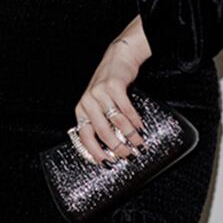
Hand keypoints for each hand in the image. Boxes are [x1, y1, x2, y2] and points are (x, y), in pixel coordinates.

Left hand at [73, 16, 153, 165]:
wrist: (118, 58)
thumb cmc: (109, 85)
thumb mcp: (99, 103)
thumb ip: (101, 122)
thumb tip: (112, 148)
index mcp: (82, 109)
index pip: (84, 136)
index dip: (95, 152)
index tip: (106, 163)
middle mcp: (88, 101)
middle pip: (102, 132)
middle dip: (117, 147)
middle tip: (129, 156)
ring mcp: (100, 93)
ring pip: (116, 122)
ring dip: (130, 136)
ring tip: (139, 144)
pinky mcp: (113, 86)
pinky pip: (126, 109)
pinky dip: (135, 121)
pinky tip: (140, 128)